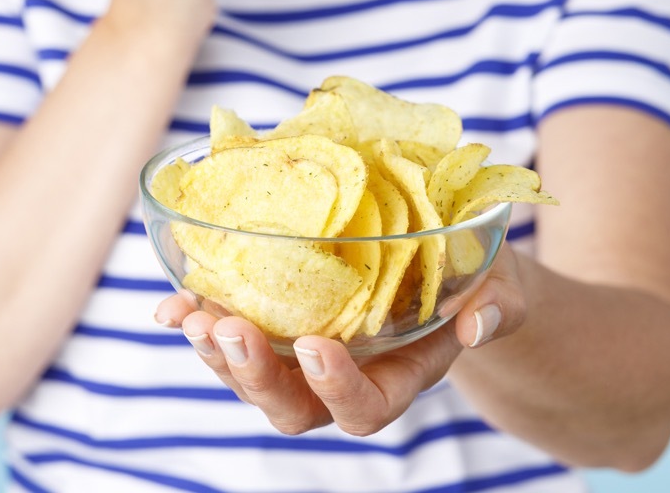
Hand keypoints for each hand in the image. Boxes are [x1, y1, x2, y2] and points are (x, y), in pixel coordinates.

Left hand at [154, 242, 526, 435]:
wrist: (439, 261)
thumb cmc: (474, 277)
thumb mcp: (500, 283)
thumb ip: (499, 306)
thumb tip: (479, 323)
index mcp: (398, 375)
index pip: (366, 408)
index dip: (339, 389)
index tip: (317, 347)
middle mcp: (342, 377)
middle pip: (291, 407)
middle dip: (254, 377)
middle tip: (229, 331)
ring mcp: (299, 356)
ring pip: (249, 377)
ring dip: (214, 351)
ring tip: (190, 314)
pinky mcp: (271, 326)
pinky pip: (226, 337)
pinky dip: (195, 321)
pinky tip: (169, 305)